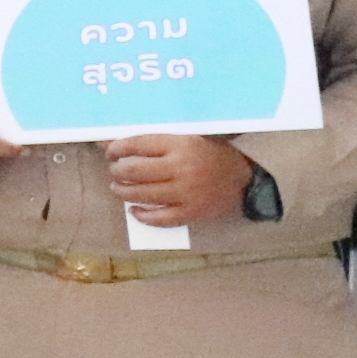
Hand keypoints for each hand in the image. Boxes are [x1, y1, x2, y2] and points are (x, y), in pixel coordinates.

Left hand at [107, 134, 255, 227]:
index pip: (138, 144)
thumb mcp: (188, 139)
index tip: (110, 151)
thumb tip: (112, 141)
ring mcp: (185, 194)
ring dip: (122, 191)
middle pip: (133, 171)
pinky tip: (134, 210)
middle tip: (115, 171)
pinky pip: (158, 218)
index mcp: (182, 145)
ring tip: (119, 187)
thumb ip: (155, 140)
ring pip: (141, 195)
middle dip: (117, 171)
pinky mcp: (190, 214)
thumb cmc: (212, 155)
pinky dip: (141, 215)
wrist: (246, 180)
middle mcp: (181, 169)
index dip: (117, 148)